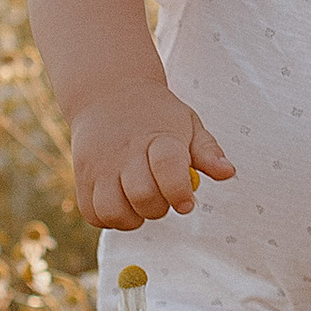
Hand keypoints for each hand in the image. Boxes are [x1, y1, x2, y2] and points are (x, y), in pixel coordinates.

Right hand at [69, 82, 233, 228]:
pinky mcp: (82, 177)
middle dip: (160, 207)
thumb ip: (207, 151)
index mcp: (158, 136)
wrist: (108, 92)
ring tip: (141, 203)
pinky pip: (93, 214)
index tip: (187, 203)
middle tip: (164, 195)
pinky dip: (110, 219)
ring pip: (114, 211)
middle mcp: (125, 152)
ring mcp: (100, 165)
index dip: (179, 192)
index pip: (167, 167)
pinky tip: (123, 204)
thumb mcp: (187, 122)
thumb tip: (228, 173)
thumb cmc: (156, 113)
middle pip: (142, 196)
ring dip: (133, 218)